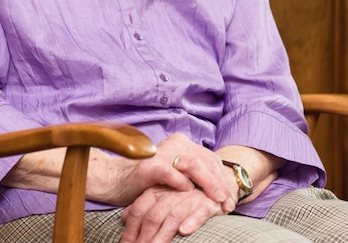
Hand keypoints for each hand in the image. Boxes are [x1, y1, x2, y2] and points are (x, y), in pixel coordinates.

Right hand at [105, 132, 233, 211]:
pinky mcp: (150, 166)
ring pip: (192, 164)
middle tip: (227, 203)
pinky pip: (170, 172)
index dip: (221, 179)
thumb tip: (220, 192)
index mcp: (183, 144)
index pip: (210, 159)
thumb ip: (194, 177)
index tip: (229, 200)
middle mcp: (175, 144)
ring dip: (207, 183)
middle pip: (205, 161)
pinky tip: (189, 191)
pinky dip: (181, 182)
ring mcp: (162, 153)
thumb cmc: (150, 181)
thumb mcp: (176, 176)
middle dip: (218, 183)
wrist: (118, 180)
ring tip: (216, 199)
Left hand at [120, 185, 225, 242]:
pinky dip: (192, 221)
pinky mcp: (208, 202)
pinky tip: (183, 231)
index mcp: (158, 190)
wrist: (213, 181)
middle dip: (144, 238)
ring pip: (173, 217)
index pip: (140, 210)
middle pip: (153, 216)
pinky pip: (200, 212)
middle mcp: (172, 193)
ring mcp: (190, 198)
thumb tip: (124, 217)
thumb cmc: (184, 193)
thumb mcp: (161, 196)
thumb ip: (143, 205)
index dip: (131, 229)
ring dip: (162, 237)